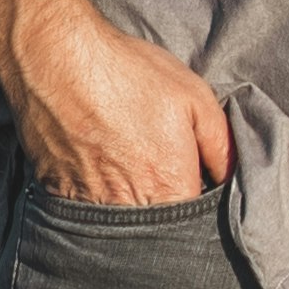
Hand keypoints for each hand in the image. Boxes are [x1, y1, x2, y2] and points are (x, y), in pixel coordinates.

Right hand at [3, 0, 235, 206]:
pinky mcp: (57, 194)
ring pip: (119, 224)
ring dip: (128, 204)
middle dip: (163, 209)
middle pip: (156, 230)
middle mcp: (128, 209)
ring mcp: (88, 206)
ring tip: (125, 163)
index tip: (193, 186)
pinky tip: (97, 163)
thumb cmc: (128, 74)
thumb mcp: (195, 98)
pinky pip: (85, 210)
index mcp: (169, 189)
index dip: (197, 206)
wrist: (56, 58)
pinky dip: (95, 195)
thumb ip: (222, 146)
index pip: (195, 225)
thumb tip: (231, 178)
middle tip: (155, 170)